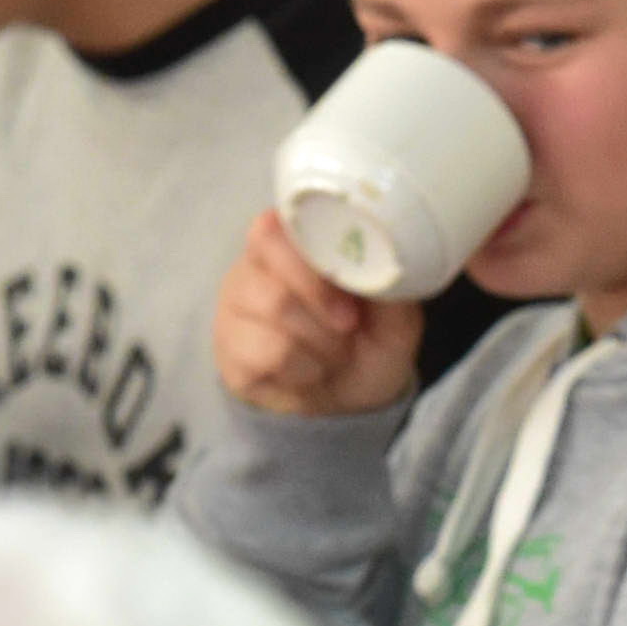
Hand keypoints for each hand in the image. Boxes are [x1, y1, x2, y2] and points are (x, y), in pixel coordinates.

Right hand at [215, 210, 426, 418]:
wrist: (350, 402)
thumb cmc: (367, 345)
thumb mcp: (396, 319)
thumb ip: (392, 288)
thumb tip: (390, 263)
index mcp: (294, 242)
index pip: (277, 222)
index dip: (315, 255)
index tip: (350, 291)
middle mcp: (255, 265)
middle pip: (273, 257)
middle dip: (322, 299)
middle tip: (349, 325)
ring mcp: (235, 306)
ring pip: (274, 306)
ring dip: (320, 341)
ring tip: (331, 352)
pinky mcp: (230, 351)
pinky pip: (267, 353)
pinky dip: (303, 370)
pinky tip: (308, 372)